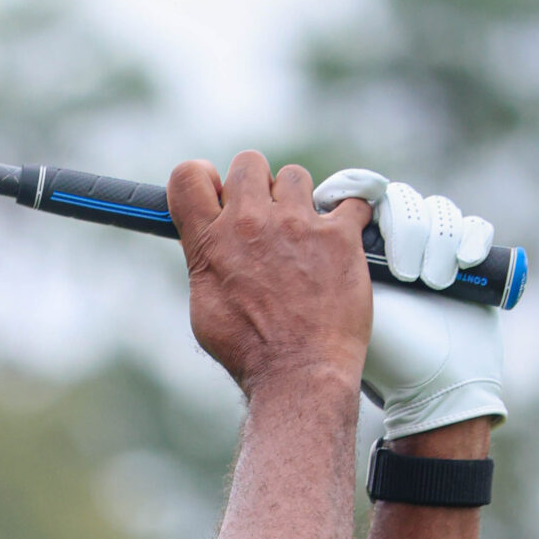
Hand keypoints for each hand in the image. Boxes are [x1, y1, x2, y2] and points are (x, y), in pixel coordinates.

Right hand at [169, 152, 371, 397]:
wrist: (299, 375)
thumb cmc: (251, 352)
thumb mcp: (206, 309)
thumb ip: (206, 263)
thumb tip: (206, 242)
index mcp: (211, 243)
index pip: (188, 177)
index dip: (202, 178)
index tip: (217, 192)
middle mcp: (251, 224)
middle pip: (248, 163)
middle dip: (257, 185)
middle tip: (266, 220)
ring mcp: (297, 225)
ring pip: (295, 176)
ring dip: (298, 199)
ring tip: (302, 236)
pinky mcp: (338, 235)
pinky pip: (351, 201)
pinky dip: (348, 216)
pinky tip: (342, 239)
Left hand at [313, 168, 506, 436]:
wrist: (432, 389)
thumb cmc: (381, 358)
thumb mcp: (341, 309)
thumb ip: (314, 270)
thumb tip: (283, 233)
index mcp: (360, 252)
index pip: (359, 201)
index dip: (358, 194)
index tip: (356, 202)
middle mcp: (397, 245)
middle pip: (400, 201)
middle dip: (403, 227)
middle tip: (404, 270)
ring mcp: (435, 250)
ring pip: (437, 212)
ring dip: (435, 240)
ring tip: (428, 280)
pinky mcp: (469, 260)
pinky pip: (474, 228)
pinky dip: (470, 238)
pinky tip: (463, 260)